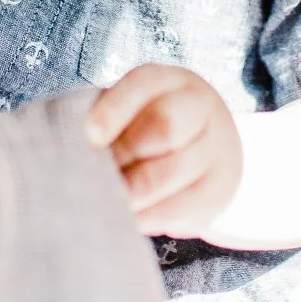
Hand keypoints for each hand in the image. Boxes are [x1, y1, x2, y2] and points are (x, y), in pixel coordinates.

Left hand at [85, 64, 241, 237]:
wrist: (207, 151)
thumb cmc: (147, 131)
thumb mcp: (130, 114)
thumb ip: (107, 126)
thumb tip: (79, 157)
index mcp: (170, 81)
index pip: (144, 85)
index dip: (114, 110)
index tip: (90, 137)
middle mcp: (200, 106)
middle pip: (164, 126)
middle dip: (125, 154)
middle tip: (98, 175)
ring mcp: (217, 147)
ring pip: (173, 170)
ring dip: (134, 191)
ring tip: (107, 201)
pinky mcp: (221, 187)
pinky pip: (184, 206)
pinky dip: (150, 217)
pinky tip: (130, 220)